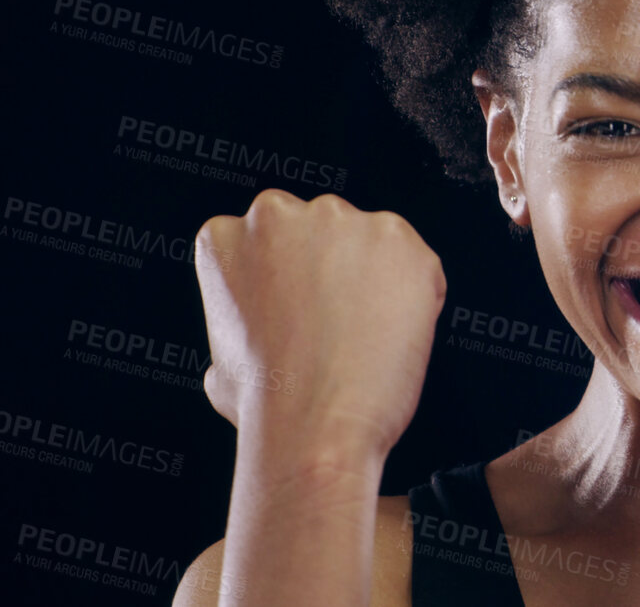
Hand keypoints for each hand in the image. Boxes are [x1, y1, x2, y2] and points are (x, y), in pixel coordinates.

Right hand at [193, 189, 446, 456]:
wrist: (315, 426)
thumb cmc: (267, 403)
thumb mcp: (221, 362)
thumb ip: (239, 325)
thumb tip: (254, 340)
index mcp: (227, 237)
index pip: (267, 237)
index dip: (289, 277)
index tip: (299, 306)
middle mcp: (279, 214)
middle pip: (319, 229)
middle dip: (331, 267)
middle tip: (336, 321)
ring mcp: (342, 221)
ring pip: (369, 241)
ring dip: (374, 276)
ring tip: (366, 334)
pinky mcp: (399, 239)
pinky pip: (418, 263)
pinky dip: (418, 294)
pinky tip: (396, 333)